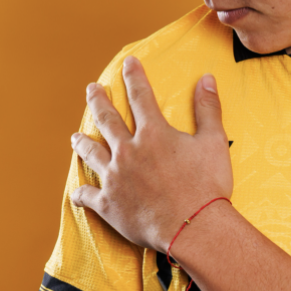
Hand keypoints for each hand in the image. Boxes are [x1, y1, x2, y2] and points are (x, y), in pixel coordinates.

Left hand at [70, 55, 232, 251]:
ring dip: (82, 143)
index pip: (140, 96)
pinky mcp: (109, 204)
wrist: (193, 227)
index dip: (134, 76)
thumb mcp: (214, 141)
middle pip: (107, 119)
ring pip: (91, 154)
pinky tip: (77, 192)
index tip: (128, 63)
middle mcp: (128, 151)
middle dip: (98, 101)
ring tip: (75, 136)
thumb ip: (208, 109)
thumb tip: (207, 79)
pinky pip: (88, 195)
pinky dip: (81, 193)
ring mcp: (115, 178)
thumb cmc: (207, 185)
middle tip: (91, 89)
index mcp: (153, 134)